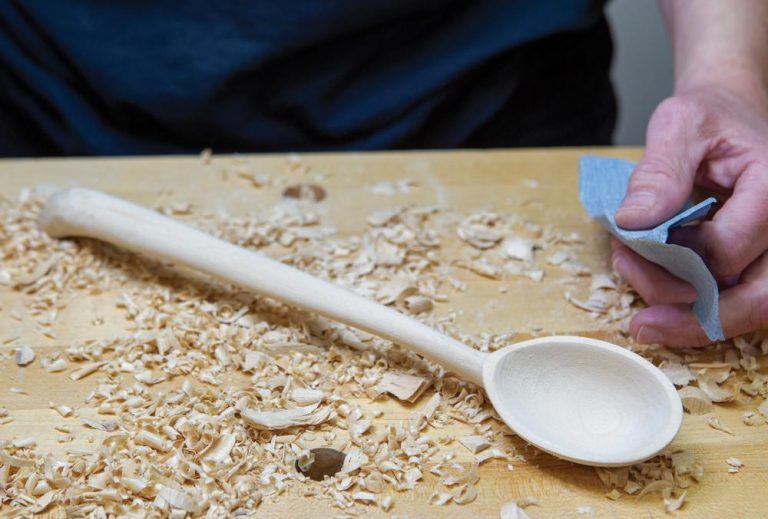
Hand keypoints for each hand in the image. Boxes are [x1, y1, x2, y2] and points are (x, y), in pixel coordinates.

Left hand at [612, 86, 767, 345]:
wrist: (729, 114)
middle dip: (690, 316)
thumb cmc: (708, 116)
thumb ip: (659, 172)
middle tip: (639, 322)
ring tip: (643, 312)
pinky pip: (741, 301)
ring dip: (694, 319)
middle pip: (756, 298)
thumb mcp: (678, 126)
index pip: (728, 249)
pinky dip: (702, 310)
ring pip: (752, 310)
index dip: (675, 260)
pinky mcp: (765, 261)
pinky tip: (663, 301)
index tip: (630, 244)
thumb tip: (633, 222)